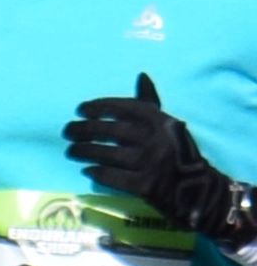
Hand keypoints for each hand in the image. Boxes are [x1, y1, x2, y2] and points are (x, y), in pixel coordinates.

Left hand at [68, 83, 256, 247]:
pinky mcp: (145, 186)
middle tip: (67, 131)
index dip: (100, 107)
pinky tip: (87, 170)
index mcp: (162, 121)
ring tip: (71, 150)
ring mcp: (150, 163)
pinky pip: (113, 177)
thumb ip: (151, 104)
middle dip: (84, 129)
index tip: (80, 109)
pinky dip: (97, 173)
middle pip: (111, 131)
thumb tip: (141, 76)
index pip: (125, 108)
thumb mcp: (169, 125)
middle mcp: (156, 139)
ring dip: (85, 151)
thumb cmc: (178, 153)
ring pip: (108, 154)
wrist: (198, 189)